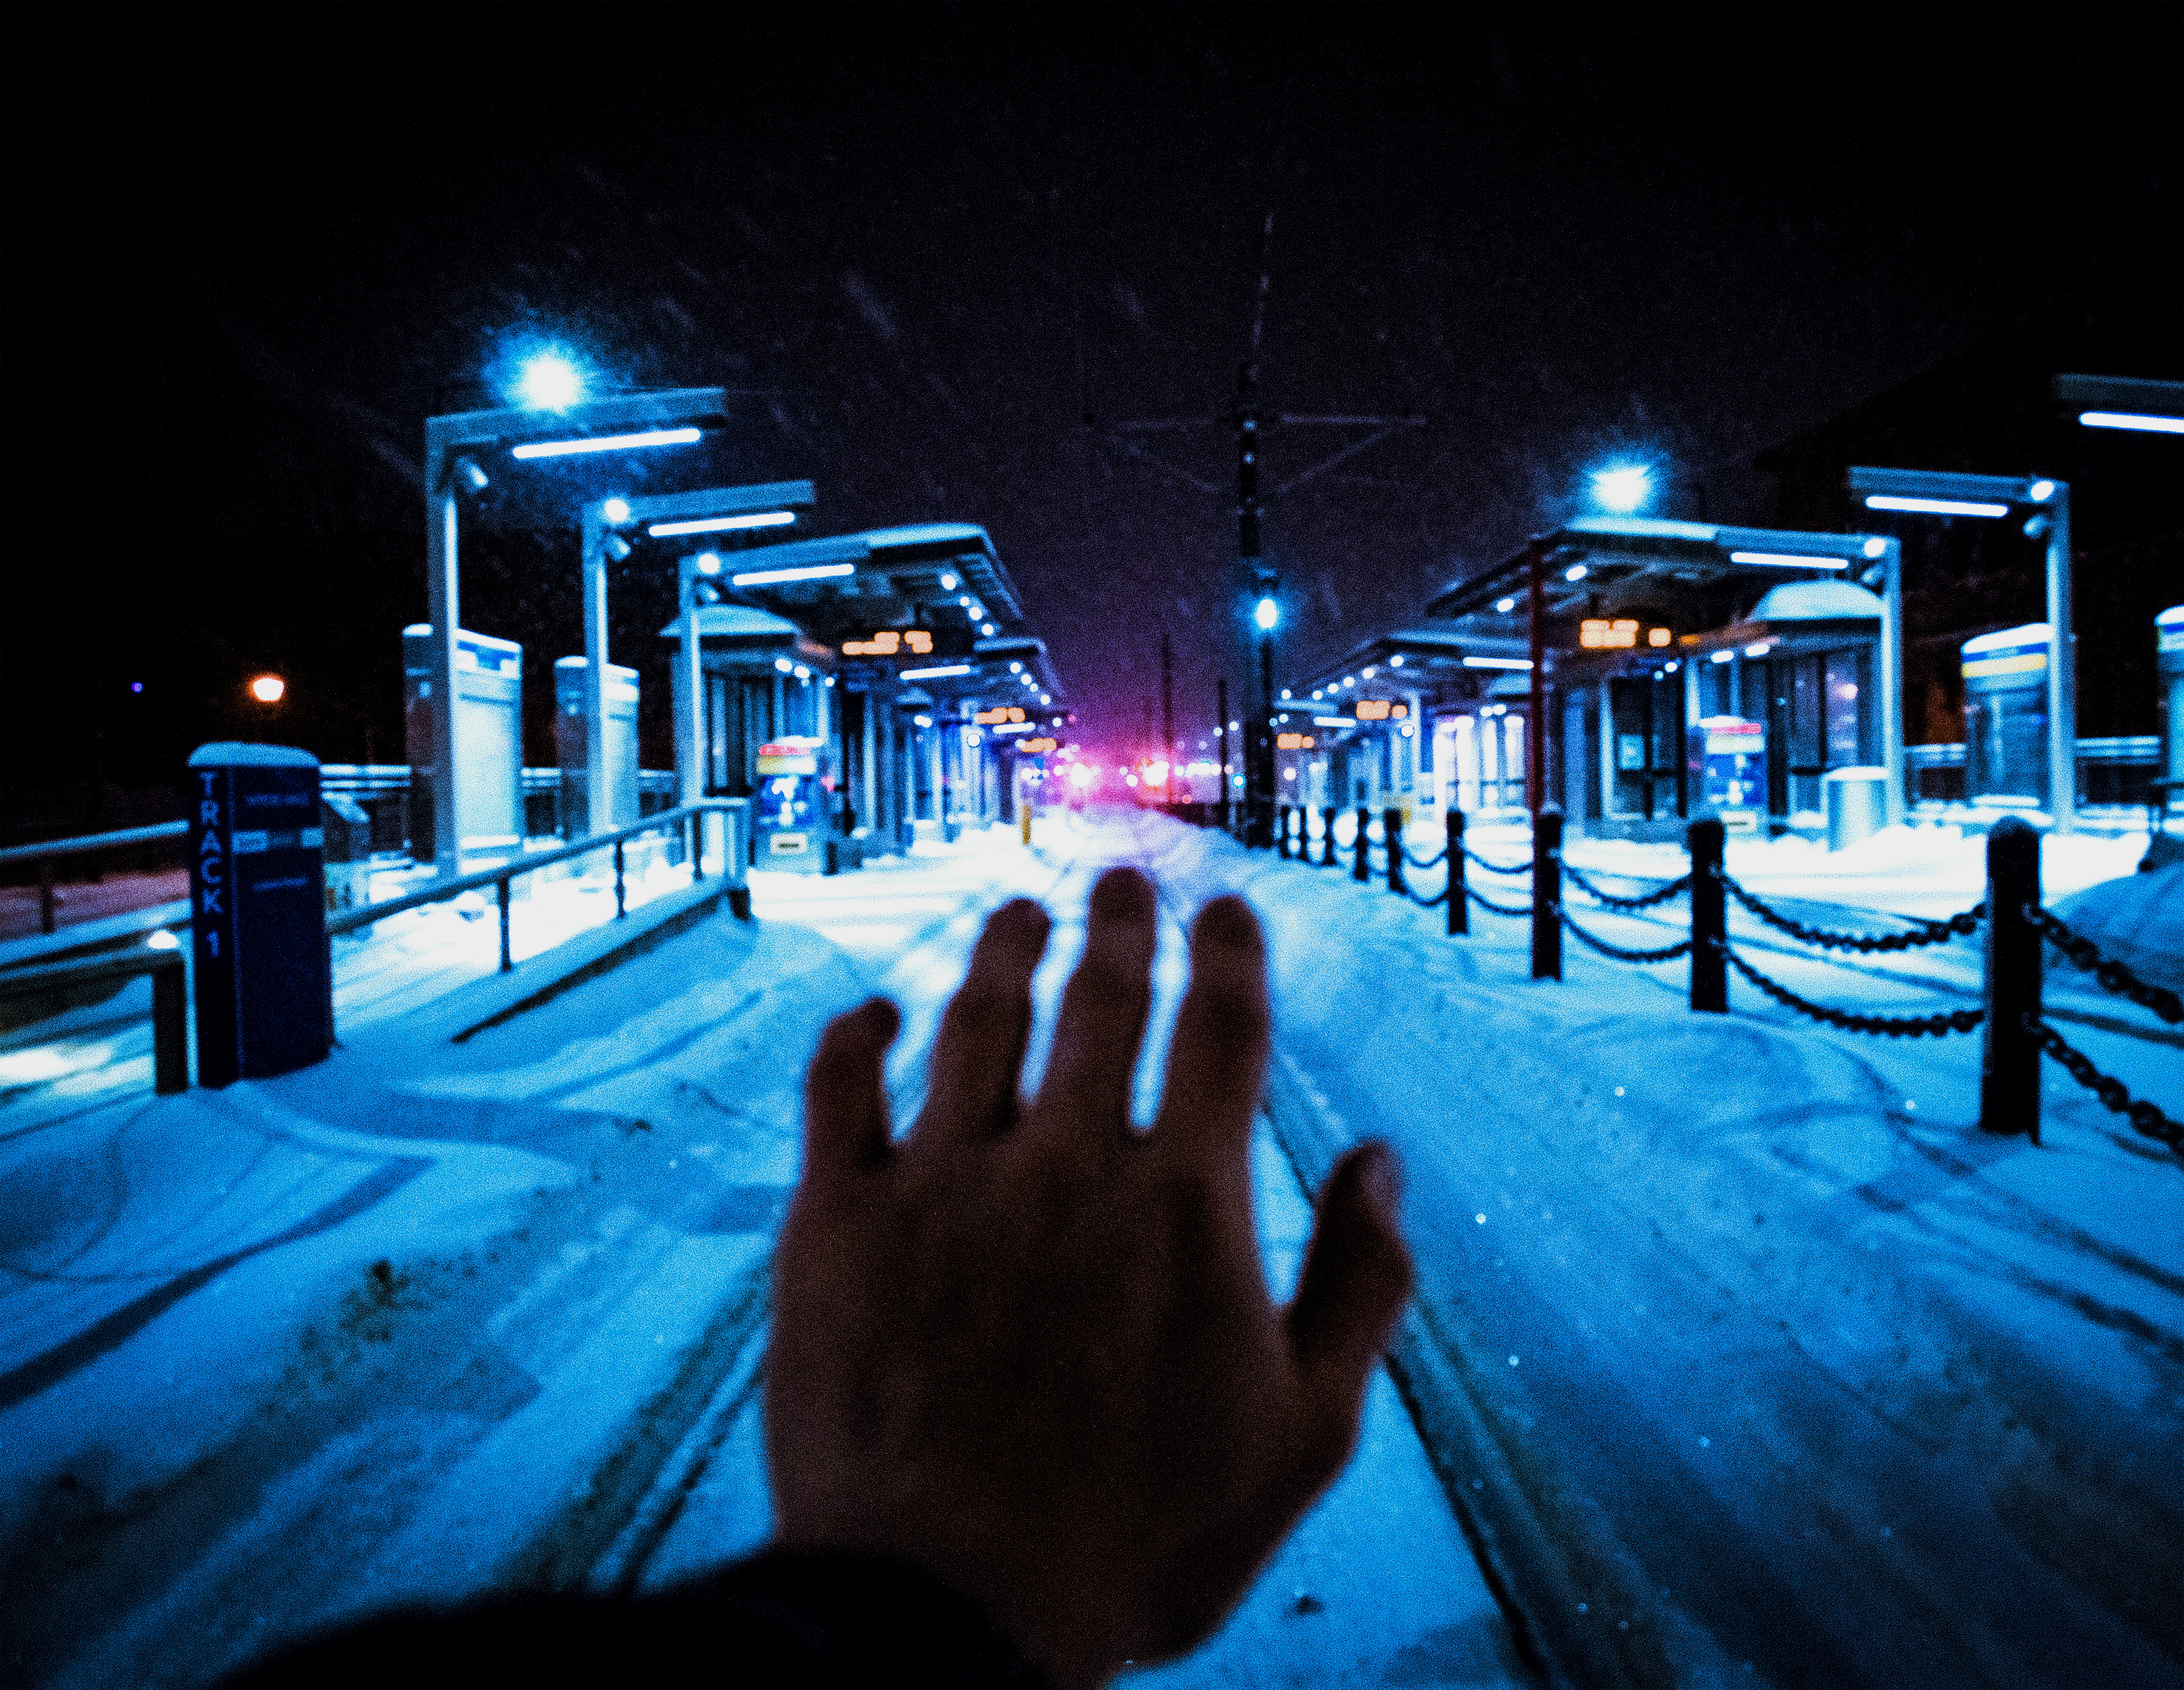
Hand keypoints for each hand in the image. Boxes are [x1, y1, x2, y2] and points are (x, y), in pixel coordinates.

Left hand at [767, 868, 1411, 1687]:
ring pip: (975, 1021)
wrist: (950, 1610)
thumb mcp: (1302, 1435)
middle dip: (1119, 924)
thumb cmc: (1139, 1536)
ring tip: (1020, 912)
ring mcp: (943, 1186)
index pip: (1219, 1028)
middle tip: (1121, 878)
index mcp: (1183, 1204)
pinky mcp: (837, 1225)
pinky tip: (871, 1011)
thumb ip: (1361, 1289)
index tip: (1226, 910)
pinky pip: (838, 1093)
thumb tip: (1385, 1165)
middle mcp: (1065, 1166)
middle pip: (1100, 998)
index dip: (1227, 952)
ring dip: (1004, 952)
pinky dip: (856, 1038)